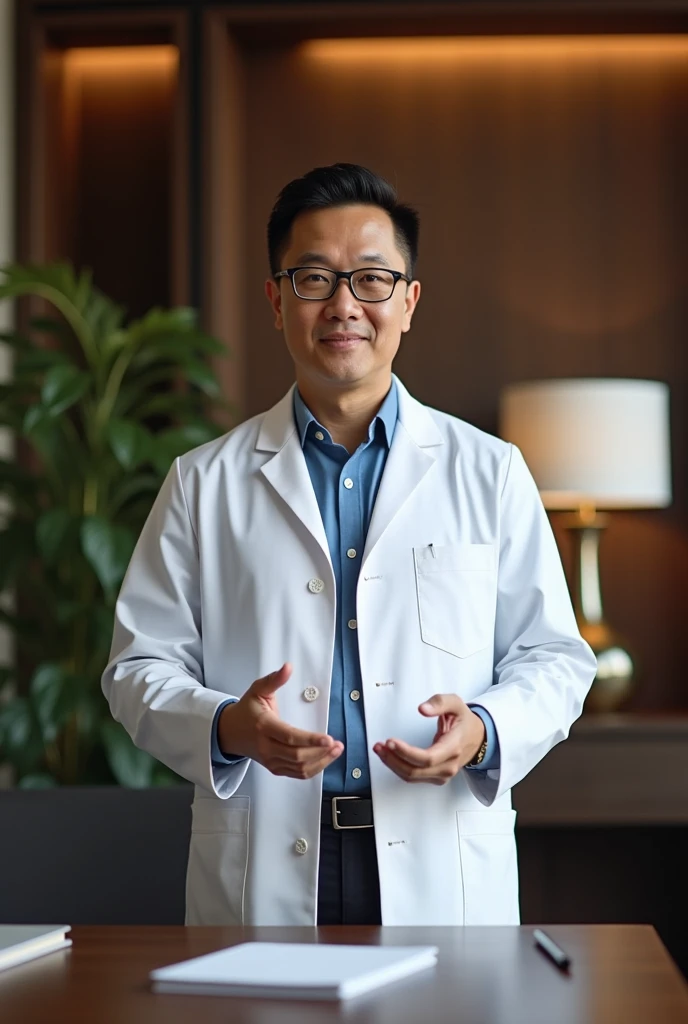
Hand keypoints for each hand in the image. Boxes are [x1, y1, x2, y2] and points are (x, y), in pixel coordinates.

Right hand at [217, 663, 342, 778]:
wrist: (230, 732)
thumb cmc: (246, 711)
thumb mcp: (258, 690)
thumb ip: (274, 679)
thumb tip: (288, 667)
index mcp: (265, 726)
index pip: (290, 737)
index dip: (311, 740)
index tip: (328, 739)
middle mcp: (266, 746)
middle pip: (297, 756)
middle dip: (321, 752)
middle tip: (337, 744)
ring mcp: (270, 760)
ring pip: (299, 768)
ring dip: (321, 761)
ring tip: (335, 751)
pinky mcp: (274, 768)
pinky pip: (296, 774)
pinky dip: (313, 769)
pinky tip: (324, 760)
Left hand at [372, 694, 485, 785]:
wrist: (477, 737)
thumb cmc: (464, 721)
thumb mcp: (455, 703)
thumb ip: (439, 702)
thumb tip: (422, 709)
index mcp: (453, 746)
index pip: (428, 758)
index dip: (407, 753)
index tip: (391, 742)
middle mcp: (449, 764)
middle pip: (416, 770)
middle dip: (394, 759)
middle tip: (380, 745)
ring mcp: (443, 774)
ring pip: (412, 776)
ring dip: (392, 764)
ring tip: (379, 750)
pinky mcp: (436, 777)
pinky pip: (414, 777)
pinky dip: (398, 767)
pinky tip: (389, 756)